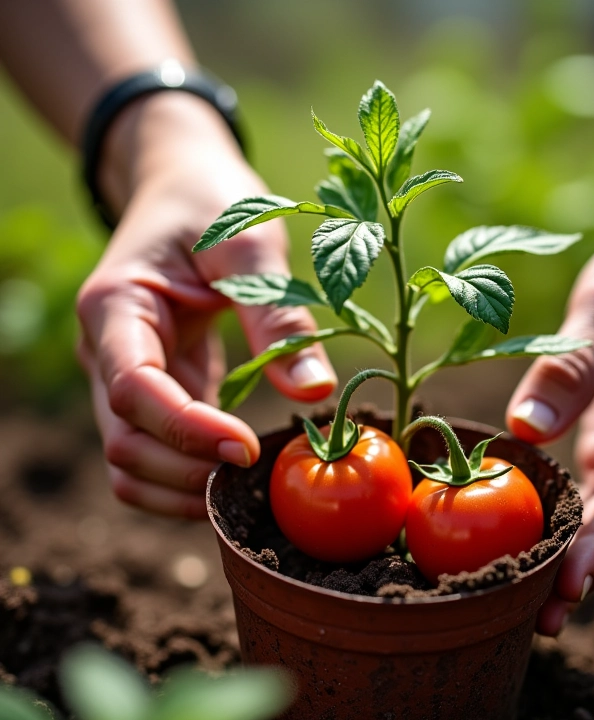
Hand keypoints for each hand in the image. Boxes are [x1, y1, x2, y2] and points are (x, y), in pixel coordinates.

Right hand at [77, 94, 335, 518]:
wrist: (184, 186)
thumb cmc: (213, 203)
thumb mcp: (249, 245)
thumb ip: (277, 317)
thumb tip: (316, 394)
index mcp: (116, 308)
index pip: (132, 391)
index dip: (187, 430)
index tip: (249, 448)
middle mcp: (106, 352)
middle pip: (125, 444)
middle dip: (187, 472)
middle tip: (260, 474)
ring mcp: (124, 376)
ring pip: (131, 461)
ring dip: (183, 487)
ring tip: (249, 486)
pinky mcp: (155, 388)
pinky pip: (158, 450)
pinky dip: (190, 473)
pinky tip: (241, 469)